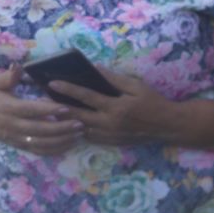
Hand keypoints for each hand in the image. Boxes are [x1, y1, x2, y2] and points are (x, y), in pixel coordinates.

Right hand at [0, 67, 84, 155]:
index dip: (48, 109)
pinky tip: (71, 144)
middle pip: (39, 130)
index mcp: (9, 108)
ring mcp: (17, 138)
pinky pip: (40, 151)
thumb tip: (18, 65)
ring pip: (42, 143)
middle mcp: (13, 125)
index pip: (31, 110)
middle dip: (61, 128)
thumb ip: (9, 77)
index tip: (66, 108)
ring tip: (80, 134)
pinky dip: (56, 150)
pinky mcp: (21, 146)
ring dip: (62, 140)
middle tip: (80, 123)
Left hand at [58, 68, 174, 147]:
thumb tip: (95, 69)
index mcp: (116, 107)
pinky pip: (90, 138)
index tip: (52, 83)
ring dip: (67, 121)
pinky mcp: (113, 142)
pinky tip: (73, 124)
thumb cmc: (154, 102)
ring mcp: (111, 135)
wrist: (169, 126)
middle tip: (44, 101)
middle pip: (78, 115)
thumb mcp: (137, 86)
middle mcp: (110, 123)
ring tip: (53, 112)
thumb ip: (115, 79)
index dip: (68, 89)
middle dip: (60, 107)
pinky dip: (80, 130)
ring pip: (81, 129)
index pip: (86, 96)